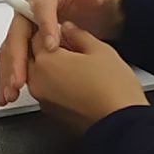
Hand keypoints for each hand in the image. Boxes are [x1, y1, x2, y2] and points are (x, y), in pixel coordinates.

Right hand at [0, 0, 127, 107]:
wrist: (102, 17)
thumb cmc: (98, 6)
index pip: (39, 8)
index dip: (43, 27)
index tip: (51, 47)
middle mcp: (31, 12)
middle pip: (17, 33)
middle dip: (16, 58)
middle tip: (20, 80)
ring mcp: (27, 30)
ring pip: (10, 50)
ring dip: (8, 72)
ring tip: (12, 92)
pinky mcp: (27, 46)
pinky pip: (13, 61)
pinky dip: (9, 77)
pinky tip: (10, 93)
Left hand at [24, 25, 148, 130]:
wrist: (121, 124)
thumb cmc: (114, 90)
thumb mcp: (100, 50)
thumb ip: (78, 35)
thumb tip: (68, 29)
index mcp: (46, 61)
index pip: (37, 35)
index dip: (53, 30)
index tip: (65, 31)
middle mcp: (38, 81)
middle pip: (32, 55)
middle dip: (47, 48)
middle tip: (70, 46)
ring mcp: (43, 99)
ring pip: (37, 73)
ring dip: (50, 66)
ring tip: (77, 64)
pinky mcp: (51, 112)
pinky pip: (46, 90)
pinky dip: (55, 83)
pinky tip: (76, 81)